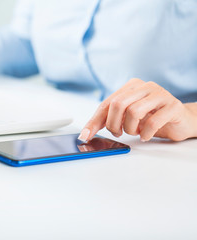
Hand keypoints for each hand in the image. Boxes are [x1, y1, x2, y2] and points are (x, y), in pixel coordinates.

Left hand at [78, 78, 196, 141]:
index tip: (85, 136)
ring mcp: (160, 94)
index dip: (94, 121)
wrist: (181, 120)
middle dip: (114, 124)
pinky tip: (145, 135)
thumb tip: (85, 134)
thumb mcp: (127, 118)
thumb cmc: (151, 118)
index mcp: (131, 86)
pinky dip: (145, 133)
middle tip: (119, 133)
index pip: (106, 103)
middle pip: (117, 104)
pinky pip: (152, 122)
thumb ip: (107, 121)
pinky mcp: (173, 106)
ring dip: (130, 128)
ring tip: (135, 131)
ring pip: (133, 112)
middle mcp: (145, 86)